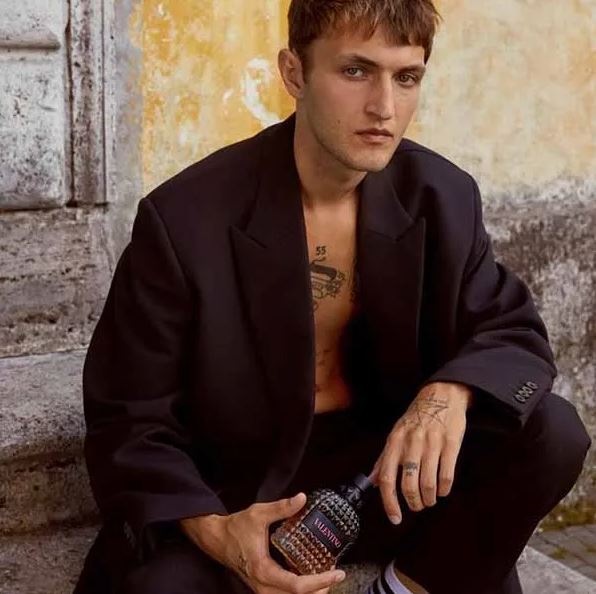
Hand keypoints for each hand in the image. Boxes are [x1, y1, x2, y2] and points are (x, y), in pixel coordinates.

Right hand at [180, 493, 345, 593]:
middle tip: (334, 574)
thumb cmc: (236, 528)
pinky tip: (309, 578)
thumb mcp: (259, 513)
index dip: (320, 581)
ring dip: (310, 593)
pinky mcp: (262, 587)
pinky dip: (299, 591)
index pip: (297, 586)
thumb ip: (281, 507)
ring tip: (325, 578)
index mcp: (264, 570)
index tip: (337, 573)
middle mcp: (263, 586)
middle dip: (320, 590)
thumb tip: (302, 498)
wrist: (217, 539)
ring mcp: (262, 589)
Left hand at [369, 381, 471, 523]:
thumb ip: (384, 458)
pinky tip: (442, 490)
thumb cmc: (416, 418)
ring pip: (428, 483)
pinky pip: (447, 475)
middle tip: (417, 506)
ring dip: (429, 498)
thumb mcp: (396, 434)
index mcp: (394, 441)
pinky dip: (444, 489)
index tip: (395, 518)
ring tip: (430, 499)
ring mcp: (431, 443)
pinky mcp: (451, 443)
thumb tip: (371, 481)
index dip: (389, 502)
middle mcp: (411, 442)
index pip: (386, 477)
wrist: (441, 395)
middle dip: (413, 502)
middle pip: (408, 484)